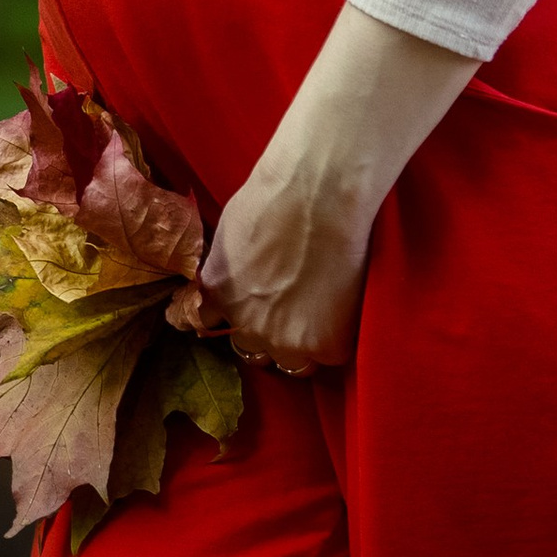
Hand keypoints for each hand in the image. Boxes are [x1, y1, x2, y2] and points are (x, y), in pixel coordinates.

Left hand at [180, 3, 479, 376]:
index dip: (233, 316)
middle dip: (267, 333)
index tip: (247, 308)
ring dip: (301, 344)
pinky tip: (344, 311)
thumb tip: (234, 275)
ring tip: (321, 314)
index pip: (211, 325)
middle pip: (252, 350)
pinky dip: (336, 338)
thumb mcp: (230, 231)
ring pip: (291, 363)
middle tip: (292, 308)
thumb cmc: (275, 193)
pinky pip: (329, 356)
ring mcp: (284, 342)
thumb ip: (226, 265)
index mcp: (216, 295)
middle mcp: (243, 326)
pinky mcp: (324, 345)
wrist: (319, 194)